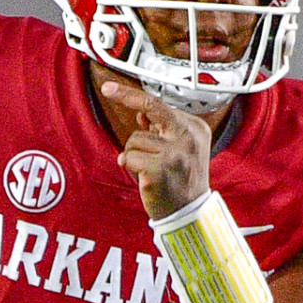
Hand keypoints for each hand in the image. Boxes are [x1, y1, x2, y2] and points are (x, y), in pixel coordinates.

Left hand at [100, 80, 212, 219]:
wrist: (190, 214)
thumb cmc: (182, 182)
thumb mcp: (180, 149)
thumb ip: (162, 130)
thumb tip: (142, 115)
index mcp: (195, 127)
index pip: (160, 104)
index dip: (133, 96)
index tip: (111, 87)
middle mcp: (188, 136)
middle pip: (151, 106)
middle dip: (126, 96)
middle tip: (107, 89)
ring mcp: (175, 152)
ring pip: (134, 139)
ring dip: (133, 153)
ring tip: (148, 168)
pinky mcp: (160, 168)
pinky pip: (129, 157)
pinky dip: (130, 166)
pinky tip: (143, 177)